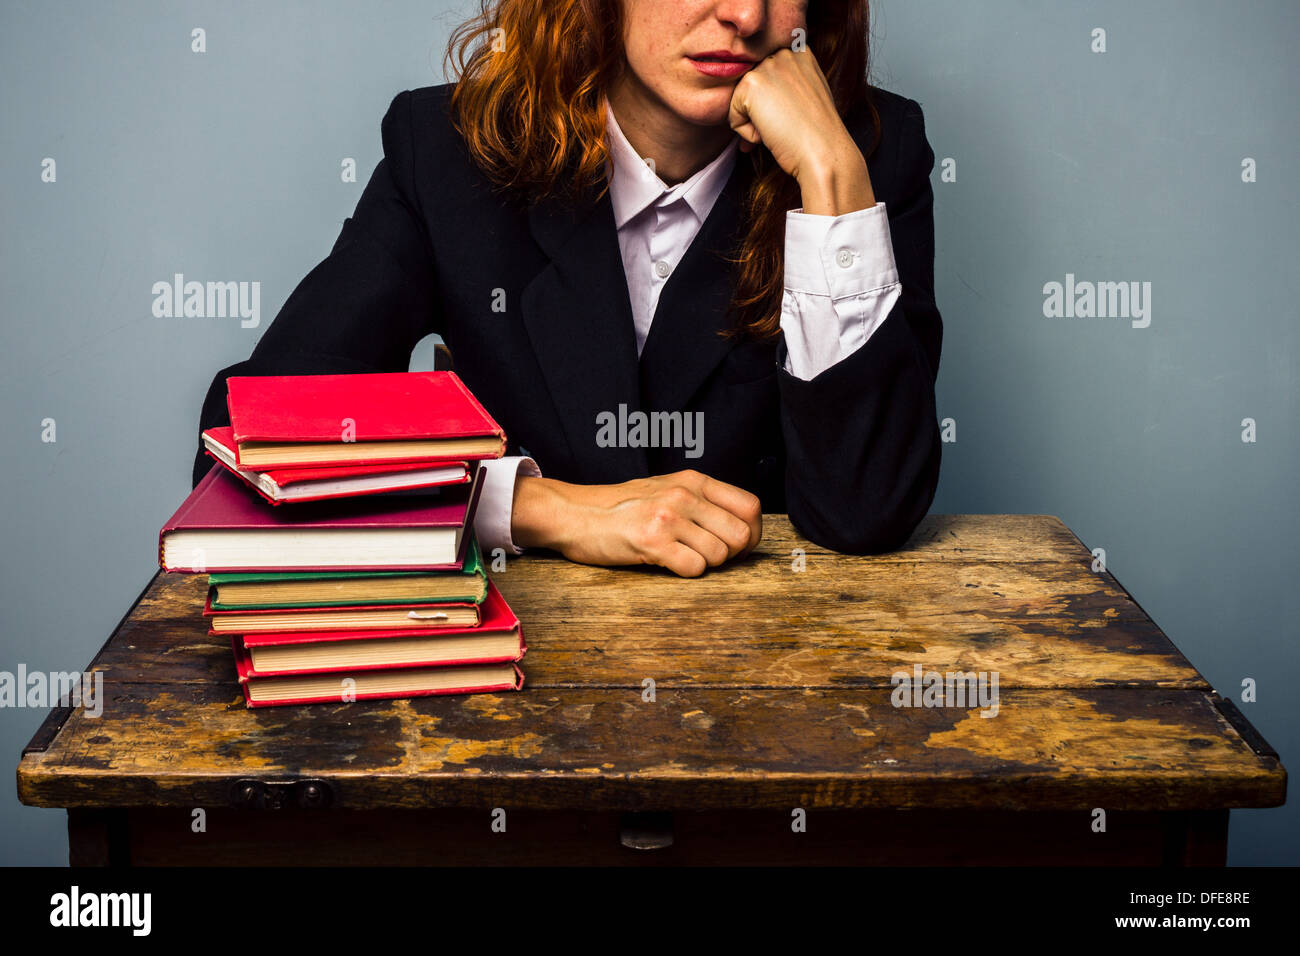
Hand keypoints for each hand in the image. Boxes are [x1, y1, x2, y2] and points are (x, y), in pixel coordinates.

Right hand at [511, 470, 761, 576]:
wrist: (575, 513)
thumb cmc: (621, 507)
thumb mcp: (666, 489)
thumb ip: (702, 501)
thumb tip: (743, 527)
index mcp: (693, 481)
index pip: (750, 507)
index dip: (753, 533)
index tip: (739, 547)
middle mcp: (684, 494)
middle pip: (741, 535)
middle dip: (732, 555)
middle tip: (709, 557)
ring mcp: (668, 517)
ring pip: (719, 555)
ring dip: (705, 564)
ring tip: (680, 556)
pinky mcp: (651, 541)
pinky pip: (694, 567)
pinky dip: (685, 572)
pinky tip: (666, 562)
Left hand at [728, 48, 874, 215]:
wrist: (823, 150)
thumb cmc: (818, 134)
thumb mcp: (808, 96)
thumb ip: (787, 85)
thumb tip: (759, 99)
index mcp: (800, 52)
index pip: (768, 79)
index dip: (774, 105)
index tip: (794, 118)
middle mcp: (783, 53)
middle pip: (753, 90)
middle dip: (763, 113)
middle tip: (787, 126)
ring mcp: (767, 65)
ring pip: (742, 102)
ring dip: (756, 124)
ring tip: (781, 128)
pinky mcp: (751, 84)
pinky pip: (734, 116)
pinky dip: (748, 134)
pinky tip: (771, 132)